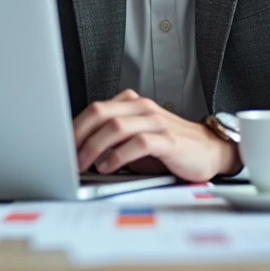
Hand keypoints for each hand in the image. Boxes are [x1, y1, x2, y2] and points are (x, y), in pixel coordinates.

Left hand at [72, 90, 241, 182]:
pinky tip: (108, 166)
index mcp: (132, 104)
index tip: (60, 145)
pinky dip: (118, 155)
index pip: (95, 109)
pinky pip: (138, 142)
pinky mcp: (168, 139)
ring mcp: (156, 121)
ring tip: (83, 163)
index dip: (75, 126)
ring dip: (94, 147)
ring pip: (116, 126)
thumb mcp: (137, 140)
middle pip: (100, 113)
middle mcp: (142, 108)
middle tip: (66, 155)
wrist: (210, 151)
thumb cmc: (170, 147)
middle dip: (79, 135)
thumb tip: (80, 154)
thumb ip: (113, 140)